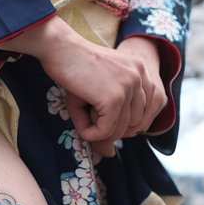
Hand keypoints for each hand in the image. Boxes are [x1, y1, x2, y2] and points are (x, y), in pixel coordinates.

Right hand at [0, 17, 166, 157]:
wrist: (60, 48)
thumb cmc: (74, 70)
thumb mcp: (97, 96)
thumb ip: (108, 123)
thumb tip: (110, 155)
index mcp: (141, 71)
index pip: (142, 114)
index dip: (120, 123)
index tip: (100, 115)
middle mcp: (141, 76)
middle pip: (133, 125)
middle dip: (109, 128)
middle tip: (89, 115)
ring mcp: (129, 87)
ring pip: (120, 130)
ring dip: (98, 131)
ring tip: (83, 113)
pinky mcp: (115, 98)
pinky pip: (106, 131)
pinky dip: (90, 133)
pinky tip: (81, 122)